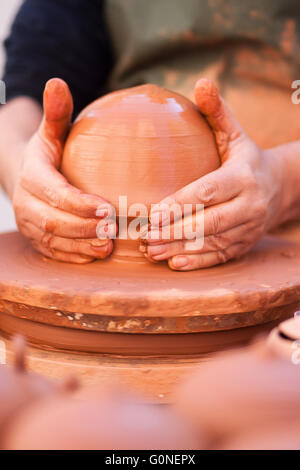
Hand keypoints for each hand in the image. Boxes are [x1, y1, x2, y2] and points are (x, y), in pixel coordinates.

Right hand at [13, 78, 115, 262]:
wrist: (25, 176)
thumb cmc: (49, 153)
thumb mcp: (52, 132)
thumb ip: (57, 114)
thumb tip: (57, 81)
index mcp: (32, 175)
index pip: (54, 192)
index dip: (78, 203)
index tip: (106, 208)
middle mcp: (26, 202)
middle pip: (53, 221)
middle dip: (83, 228)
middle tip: (114, 230)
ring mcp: (29, 224)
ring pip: (52, 240)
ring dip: (80, 245)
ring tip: (108, 247)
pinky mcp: (36, 239)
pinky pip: (52, 252)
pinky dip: (72, 256)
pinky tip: (94, 256)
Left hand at [144, 79, 284, 270]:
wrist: (279, 187)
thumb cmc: (244, 158)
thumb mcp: (234, 134)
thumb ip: (217, 112)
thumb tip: (202, 82)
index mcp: (243, 176)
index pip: (209, 191)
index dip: (182, 204)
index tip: (154, 213)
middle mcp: (249, 204)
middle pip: (210, 222)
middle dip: (177, 231)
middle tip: (146, 236)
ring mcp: (248, 228)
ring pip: (213, 242)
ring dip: (181, 249)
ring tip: (152, 251)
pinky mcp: (245, 245)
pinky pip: (221, 256)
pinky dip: (198, 263)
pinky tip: (174, 264)